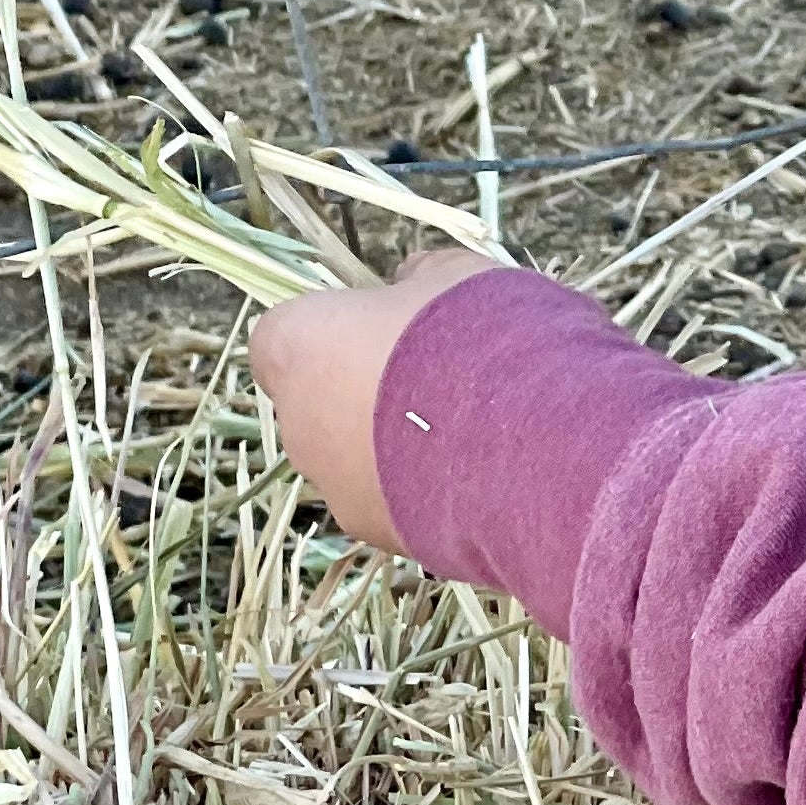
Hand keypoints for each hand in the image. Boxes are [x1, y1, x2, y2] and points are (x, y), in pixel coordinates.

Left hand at [250, 245, 510, 551]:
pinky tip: (479, 466)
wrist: (521, 435)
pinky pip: (389, 495)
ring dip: (394, 439)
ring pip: (353, 454)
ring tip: (470, 423)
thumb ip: (417, 279)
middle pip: (318, 398)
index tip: (385, 321)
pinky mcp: (373, 529)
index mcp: (300, 347)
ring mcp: (332, 484)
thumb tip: (411, 282)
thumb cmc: (472, 333)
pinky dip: (422, 483)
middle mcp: (298, 423)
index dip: (336, 325)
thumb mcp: (453, 275)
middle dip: (365, 385)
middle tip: (436, 369)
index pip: (285, 333)